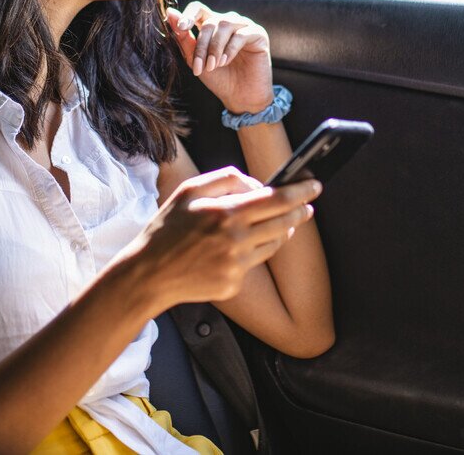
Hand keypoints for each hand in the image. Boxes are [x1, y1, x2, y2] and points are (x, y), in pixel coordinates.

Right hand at [117, 168, 321, 308]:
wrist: (148, 274)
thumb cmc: (167, 228)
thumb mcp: (190, 190)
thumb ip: (226, 179)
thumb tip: (257, 184)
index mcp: (226, 213)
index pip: (276, 199)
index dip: (300, 191)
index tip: (315, 185)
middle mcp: (235, 240)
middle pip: (284, 222)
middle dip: (300, 211)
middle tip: (307, 205)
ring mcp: (236, 265)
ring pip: (273, 244)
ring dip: (281, 231)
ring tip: (281, 222)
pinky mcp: (234, 284)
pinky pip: (254, 263)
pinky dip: (253, 251)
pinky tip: (239, 247)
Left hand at [166, 2, 273, 113]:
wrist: (240, 97)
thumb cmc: (219, 78)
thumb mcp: (195, 59)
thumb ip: (184, 37)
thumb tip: (170, 13)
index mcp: (212, 26)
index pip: (199, 9)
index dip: (189, 14)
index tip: (181, 27)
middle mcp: (228, 22)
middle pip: (210, 21)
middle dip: (202, 45)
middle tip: (199, 66)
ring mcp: (244, 26)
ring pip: (225, 24)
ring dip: (215, 47)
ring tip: (213, 66)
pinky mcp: (258, 34)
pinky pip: (241, 34)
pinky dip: (230, 49)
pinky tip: (225, 62)